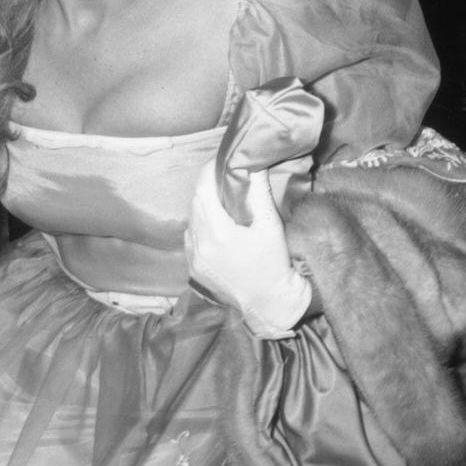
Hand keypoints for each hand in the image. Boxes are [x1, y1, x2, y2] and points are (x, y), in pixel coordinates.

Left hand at [186, 166, 311, 338]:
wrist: (268, 303)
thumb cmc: (273, 264)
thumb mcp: (270, 226)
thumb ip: (259, 193)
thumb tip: (253, 164)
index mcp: (217, 232)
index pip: (203, 190)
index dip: (209, 172)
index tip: (221, 163)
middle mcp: (199, 245)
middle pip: (196, 204)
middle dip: (207, 188)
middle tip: (224, 178)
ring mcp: (193, 258)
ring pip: (192, 221)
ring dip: (204, 208)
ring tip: (222, 202)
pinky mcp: (193, 269)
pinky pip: (191, 239)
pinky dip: (201, 228)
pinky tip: (217, 229)